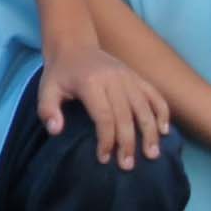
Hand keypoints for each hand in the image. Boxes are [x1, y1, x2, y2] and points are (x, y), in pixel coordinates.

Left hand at [36, 42, 168, 167]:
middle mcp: (113, 79)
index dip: (106, 140)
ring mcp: (128, 76)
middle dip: (128, 143)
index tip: (104, 158)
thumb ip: (47, 110)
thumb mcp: (46, 89)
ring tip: (152, 154)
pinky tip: (164, 130)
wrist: (74, 45)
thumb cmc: (60, 73)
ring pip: (144, 107)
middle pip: (125, 115)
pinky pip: (154, 94)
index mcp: (90, 82)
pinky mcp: (137, 76)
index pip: (104, 116)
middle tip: (127, 165)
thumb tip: (56, 131)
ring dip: (150, 132)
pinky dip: (162, 112)